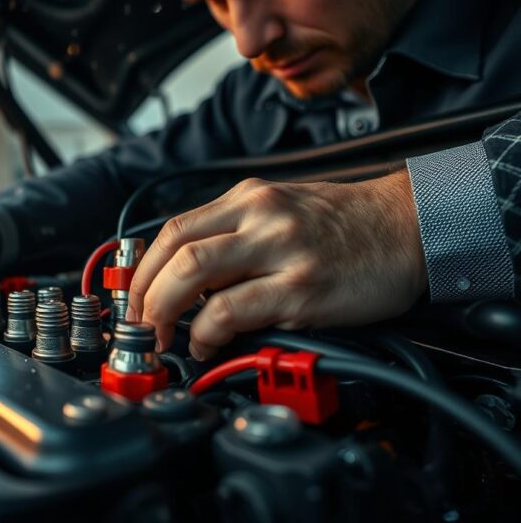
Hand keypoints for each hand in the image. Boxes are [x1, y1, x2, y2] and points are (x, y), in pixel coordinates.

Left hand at [126, 171, 426, 359]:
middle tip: (138, 324)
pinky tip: (207, 344)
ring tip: (163, 337)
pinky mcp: (302, 288)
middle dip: (143, 295)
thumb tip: (186, 280)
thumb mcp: (281, 209)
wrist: (410, 226)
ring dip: (164, 312)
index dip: (141, 270)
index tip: (132, 298)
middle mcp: (259, 218)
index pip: (172, 230)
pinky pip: (232, 312)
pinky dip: (206, 332)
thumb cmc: (347, 225)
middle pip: (174, 252)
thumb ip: (234, 236)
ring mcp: (280, 251)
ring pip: (193, 275)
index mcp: (248, 199)